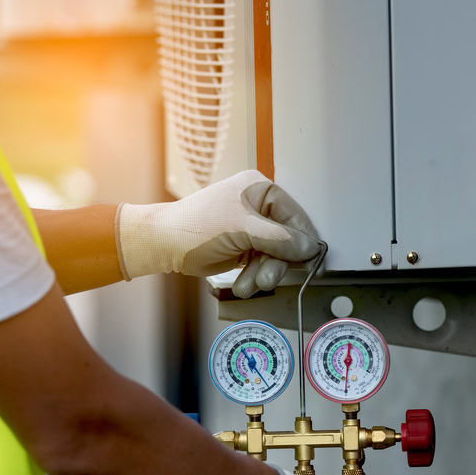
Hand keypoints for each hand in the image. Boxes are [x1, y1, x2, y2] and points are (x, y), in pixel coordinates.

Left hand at [114, 170, 320, 296]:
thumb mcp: (241, 228)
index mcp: (259, 189)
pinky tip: (243, 284)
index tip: (311, 261)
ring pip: (274, 257)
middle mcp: (258, 208)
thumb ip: (278, 238)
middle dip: (275, 263)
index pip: (294, 216)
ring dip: (263, 274)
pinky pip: (262, 265)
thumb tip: (308, 247)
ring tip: (249, 284)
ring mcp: (252, 229)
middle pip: (286, 240)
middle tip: (267, 278)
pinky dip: (254, 278)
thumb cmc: (193, 226)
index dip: (303, 240)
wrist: (164, 244)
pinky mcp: (245, 248)